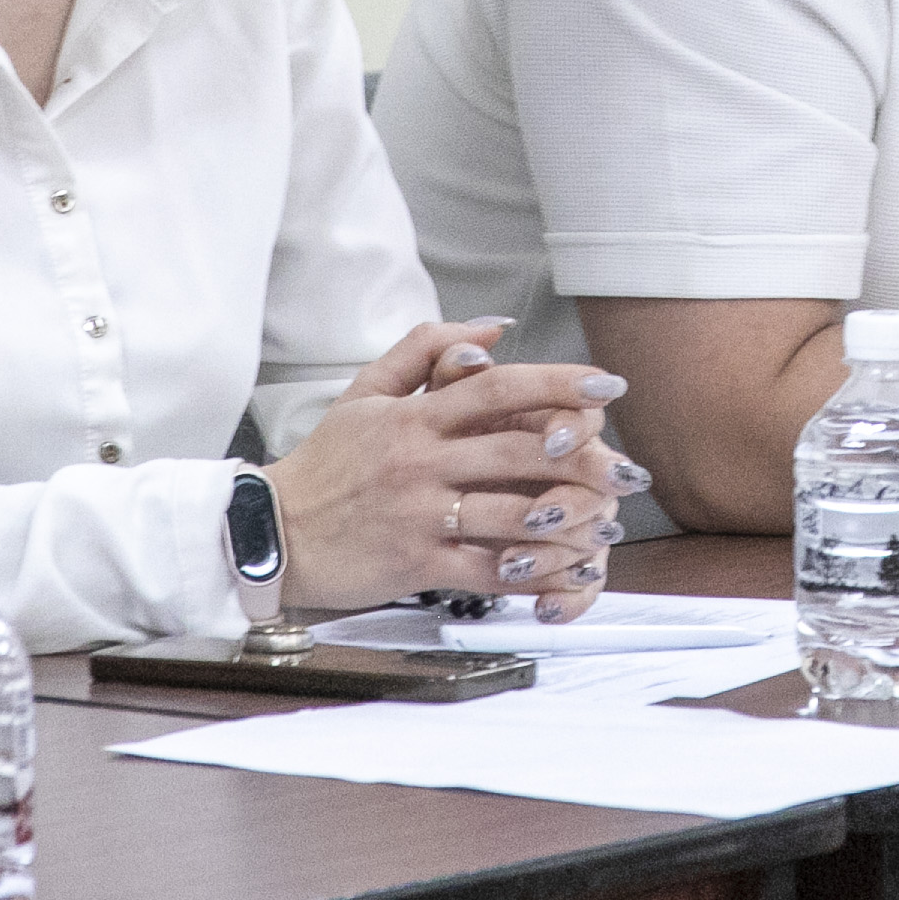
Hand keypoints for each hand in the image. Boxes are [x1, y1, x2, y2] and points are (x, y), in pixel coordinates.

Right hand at [275, 318, 633, 620]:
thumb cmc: (326, 464)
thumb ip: (426, 350)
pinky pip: (485, 568)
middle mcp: (421, 460)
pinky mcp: (414, 563)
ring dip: (568, 520)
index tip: (608, 387)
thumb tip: (496, 326)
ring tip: (608, 523)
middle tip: (628, 469)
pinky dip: (530, 573)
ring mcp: (418, 514)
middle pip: (517, 451)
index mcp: (414, 416)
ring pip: (510, 513)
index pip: (499, 387)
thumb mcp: (365, 391)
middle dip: (583, 459)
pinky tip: (564, 571)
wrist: (270, 534)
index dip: (560, 383)